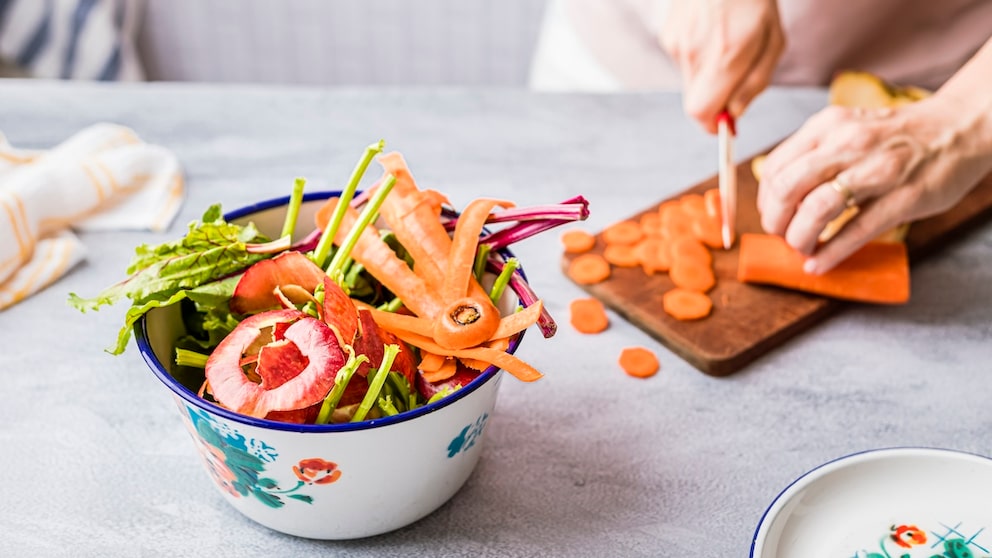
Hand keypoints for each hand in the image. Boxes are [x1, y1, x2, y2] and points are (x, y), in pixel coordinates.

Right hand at [660, 0, 784, 132]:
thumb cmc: (754, 0)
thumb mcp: (773, 41)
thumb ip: (755, 82)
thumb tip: (735, 113)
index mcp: (724, 56)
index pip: (701, 114)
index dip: (713, 125)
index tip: (726, 123)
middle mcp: (694, 53)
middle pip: (695, 102)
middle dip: (715, 100)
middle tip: (736, 78)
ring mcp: (676, 43)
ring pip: (691, 81)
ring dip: (709, 75)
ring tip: (727, 43)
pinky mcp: (668, 35)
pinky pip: (685, 61)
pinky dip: (700, 56)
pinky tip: (712, 32)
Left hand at [757, 98, 991, 273]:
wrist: (959, 127)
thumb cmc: (895, 136)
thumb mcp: (847, 129)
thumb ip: (814, 155)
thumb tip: (777, 196)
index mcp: (828, 126)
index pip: (775, 168)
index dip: (765, 201)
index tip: (772, 216)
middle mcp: (848, 143)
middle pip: (787, 189)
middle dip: (775, 222)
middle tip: (781, 236)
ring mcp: (878, 170)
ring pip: (817, 209)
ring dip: (799, 238)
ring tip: (802, 248)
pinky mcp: (904, 197)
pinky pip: (856, 231)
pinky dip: (830, 254)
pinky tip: (818, 264)